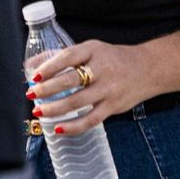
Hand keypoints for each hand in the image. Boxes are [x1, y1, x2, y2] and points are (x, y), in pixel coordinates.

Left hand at [27, 41, 157, 135]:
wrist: (147, 68)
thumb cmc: (113, 59)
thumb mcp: (91, 50)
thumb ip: (63, 56)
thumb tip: (31, 66)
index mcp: (94, 50)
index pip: (68, 57)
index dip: (50, 67)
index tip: (35, 76)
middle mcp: (102, 68)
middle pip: (70, 80)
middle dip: (47, 89)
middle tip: (31, 94)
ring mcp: (108, 89)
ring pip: (77, 102)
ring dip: (55, 109)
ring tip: (39, 112)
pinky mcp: (113, 106)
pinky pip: (90, 119)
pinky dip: (73, 126)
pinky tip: (58, 128)